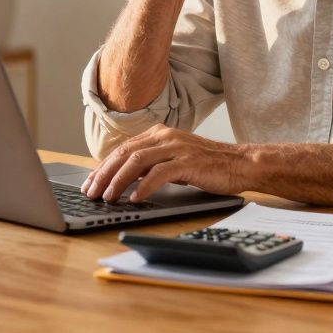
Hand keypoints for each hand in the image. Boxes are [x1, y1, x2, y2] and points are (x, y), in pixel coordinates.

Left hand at [81, 124, 249, 202]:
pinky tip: (135, 198)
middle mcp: (166, 136)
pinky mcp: (188, 162)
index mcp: (160, 133)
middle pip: (125, 153)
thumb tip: (126, 178)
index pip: (124, 149)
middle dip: (104, 174)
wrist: (241, 164)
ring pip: (137, 161)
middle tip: (91, 192)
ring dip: (118, 180)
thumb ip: (153, 164)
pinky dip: (143, 187)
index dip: (104, 166)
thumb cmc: (209, 166)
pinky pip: (159, 174)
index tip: (91, 182)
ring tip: (108, 197)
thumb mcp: (176, 160)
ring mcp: (177, 147)